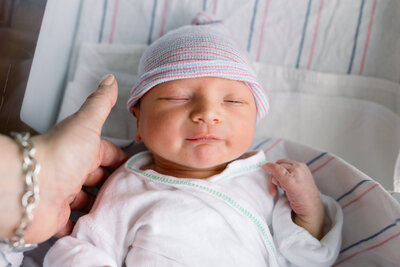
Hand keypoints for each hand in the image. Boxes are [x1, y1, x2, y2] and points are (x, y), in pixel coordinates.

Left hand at [23, 74, 126, 242]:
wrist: (30, 186)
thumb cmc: (60, 153)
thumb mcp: (86, 124)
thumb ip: (100, 103)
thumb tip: (109, 79)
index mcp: (83, 150)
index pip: (108, 155)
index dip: (122, 161)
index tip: (140, 169)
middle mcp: (74, 172)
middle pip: (100, 179)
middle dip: (115, 184)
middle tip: (136, 192)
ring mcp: (66, 196)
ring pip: (89, 201)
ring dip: (103, 205)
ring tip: (124, 210)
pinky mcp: (58, 219)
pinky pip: (74, 224)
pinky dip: (85, 225)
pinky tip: (102, 225)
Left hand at [263, 159, 323, 238]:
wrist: (311, 210)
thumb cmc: (302, 199)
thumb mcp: (294, 183)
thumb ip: (286, 176)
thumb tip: (271, 172)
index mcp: (301, 167)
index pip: (283, 163)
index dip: (276, 170)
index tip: (274, 181)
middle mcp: (299, 167)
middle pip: (278, 164)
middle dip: (273, 174)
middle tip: (274, 189)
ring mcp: (296, 172)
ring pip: (276, 168)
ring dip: (273, 179)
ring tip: (277, 191)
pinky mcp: (290, 180)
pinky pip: (275, 170)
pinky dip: (270, 172)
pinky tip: (271, 186)